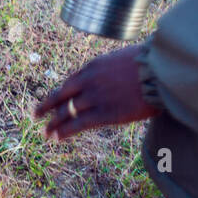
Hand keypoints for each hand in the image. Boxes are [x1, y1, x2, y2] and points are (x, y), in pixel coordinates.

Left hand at [33, 45, 160, 140]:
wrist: (161, 71)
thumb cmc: (151, 63)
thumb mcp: (124, 59)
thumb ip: (112, 70)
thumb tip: (115, 77)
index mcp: (93, 67)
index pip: (71, 82)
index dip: (61, 94)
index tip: (54, 99)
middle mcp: (88, 81)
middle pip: (61, 96)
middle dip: (47, 106)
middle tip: (36, 114)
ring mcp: (95, 98)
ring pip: (66, 112)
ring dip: (54, 123)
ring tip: (45, 132)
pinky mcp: (105, 114)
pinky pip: (78, 124)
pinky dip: (65, 131)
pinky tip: (55, 137)